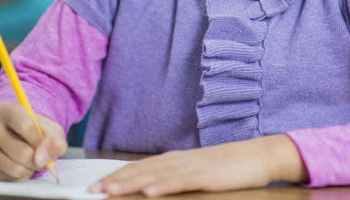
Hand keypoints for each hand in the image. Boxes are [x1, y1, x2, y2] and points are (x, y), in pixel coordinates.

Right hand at [0, 102, 67, 181]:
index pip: (26, 127)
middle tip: (43, 159)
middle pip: (21, 152)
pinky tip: (21, 166)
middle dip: (38, 160)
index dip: (41, 142)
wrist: (19, 135)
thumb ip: (54, 141)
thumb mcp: (51, 129)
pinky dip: (19, 176)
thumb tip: (44, 158)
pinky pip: (6, 178)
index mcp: (7, 110)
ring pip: (13, 168)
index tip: (49, 150)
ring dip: (30, 169)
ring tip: (33, 162)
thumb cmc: (36, 130)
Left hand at [89, 134, 306, 196]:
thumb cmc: (230, 167)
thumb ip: (177, 178)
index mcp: (175, 159)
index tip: (95, 185)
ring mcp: (192, 167)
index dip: (116, 175)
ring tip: (110, 191)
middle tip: (91, 190)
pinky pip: (181, 181)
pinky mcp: (206, 175)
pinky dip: (162, 186)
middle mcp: (179, 160)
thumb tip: (153, 187)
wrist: (258, 156)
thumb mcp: (199, 173)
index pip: (139, 167)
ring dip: (131, 183)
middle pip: (141, 169)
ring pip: (155, 175)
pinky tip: (148, 192)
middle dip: (115, 180)